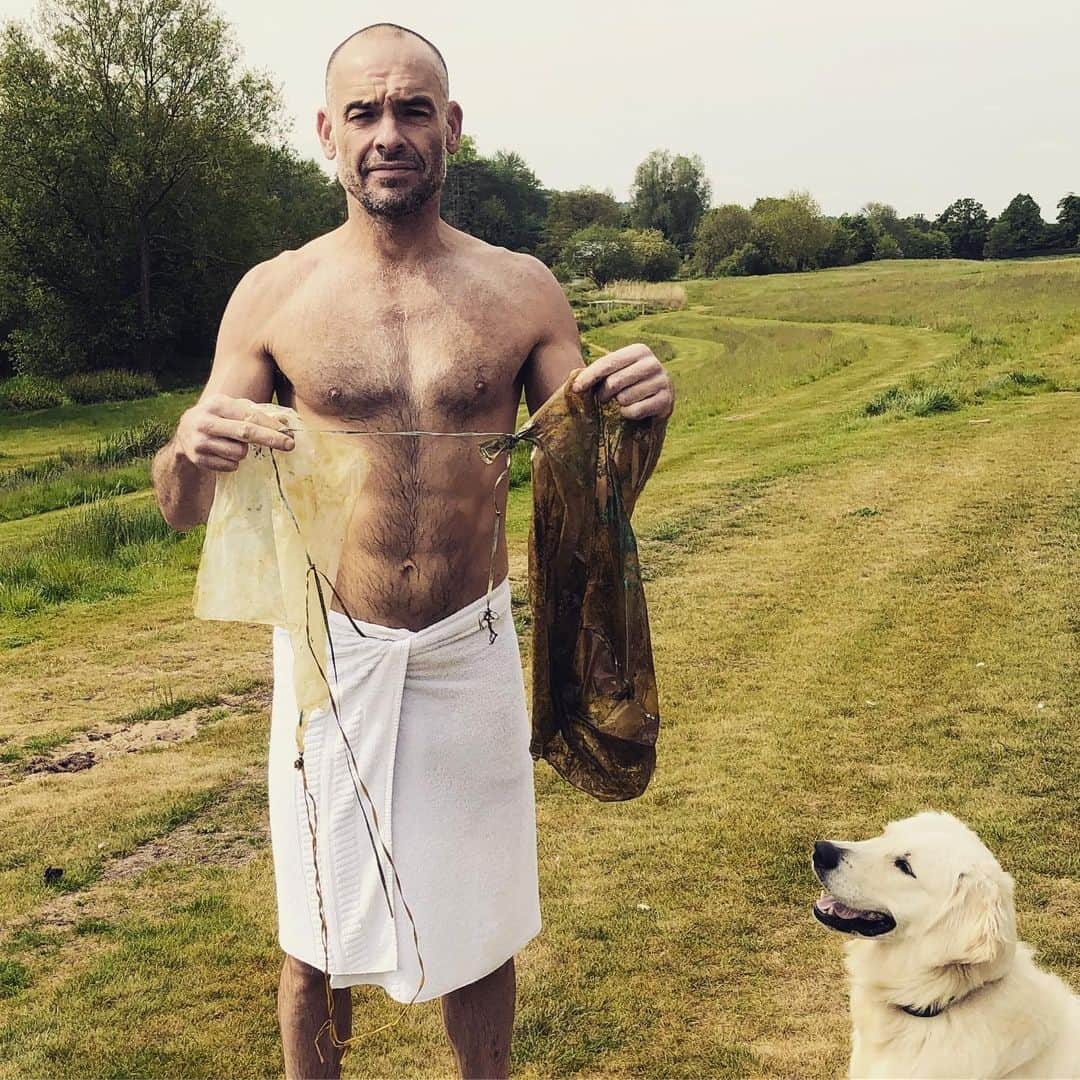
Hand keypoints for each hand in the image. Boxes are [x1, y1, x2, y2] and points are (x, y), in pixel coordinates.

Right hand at [174, 394, 294, 472]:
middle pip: (245, 432)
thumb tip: (285, 421)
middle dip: (270, 439)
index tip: (289, 434)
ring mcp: (200, 441)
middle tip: (289, 445)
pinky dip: (234, 463)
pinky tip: (224, 454)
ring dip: (245, 452)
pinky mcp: (198, 459)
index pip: (250, 415)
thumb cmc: (219, 418)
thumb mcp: (233, 409)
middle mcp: (206, 421)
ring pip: (239, 452)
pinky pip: (230, 466)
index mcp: (217, 404)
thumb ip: (257, 413)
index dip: (271, 426)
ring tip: (235, 445)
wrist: (184, 433)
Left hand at [571, 344, 674, 419]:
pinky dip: (628, 414)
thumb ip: (597, 374)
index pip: (608, 363)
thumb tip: (572, 384)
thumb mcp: (615, 374)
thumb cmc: (629, 386)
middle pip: (614, 382)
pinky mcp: (667, 401)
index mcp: (639, 350)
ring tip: (622, 403)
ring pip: (625, 398)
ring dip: (618, 405)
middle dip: (603, 394)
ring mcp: (663, 381)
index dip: (589, 376)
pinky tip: (630, 411)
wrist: (657, 403)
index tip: (576, 389)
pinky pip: (635, 411)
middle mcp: (652, 363)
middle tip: (603, 399)